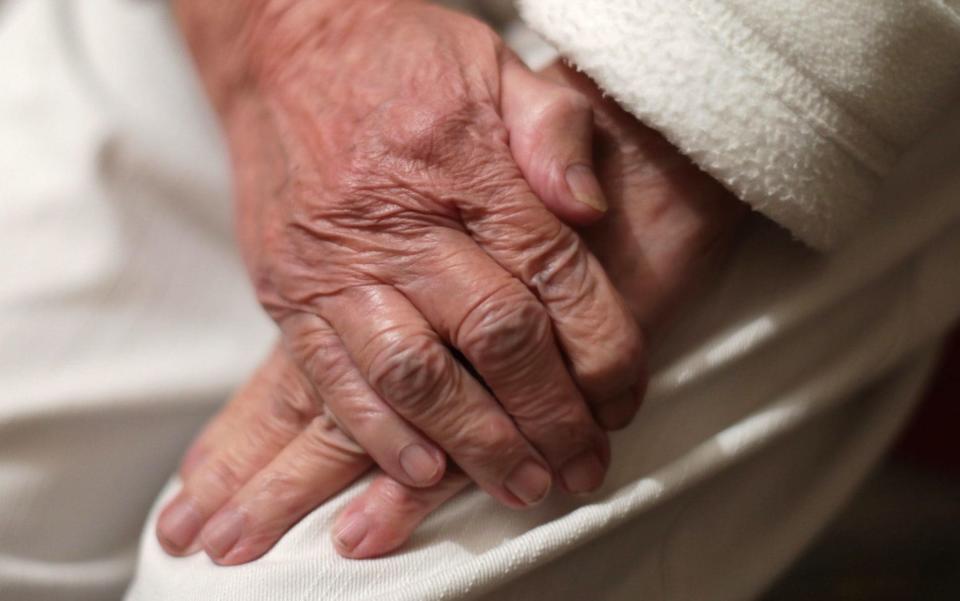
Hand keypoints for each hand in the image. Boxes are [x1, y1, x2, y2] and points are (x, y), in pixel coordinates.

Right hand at [159, 0, 645, 555]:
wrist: (286, 44)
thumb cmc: (406, 60)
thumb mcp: (500, 67)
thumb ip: (557, 132)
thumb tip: (594, 211)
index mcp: (471, 168)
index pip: (556, 277)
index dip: (603, 351)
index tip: (625, 401)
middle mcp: (405, 222)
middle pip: (496, 338)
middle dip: (550, 417)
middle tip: (583, 469)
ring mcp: (339, 262)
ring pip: (417, 375)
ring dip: (476, 443)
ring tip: (521, 487)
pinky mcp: (289, 290)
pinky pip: (332, 378)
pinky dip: (380, 434)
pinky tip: (424, 472)